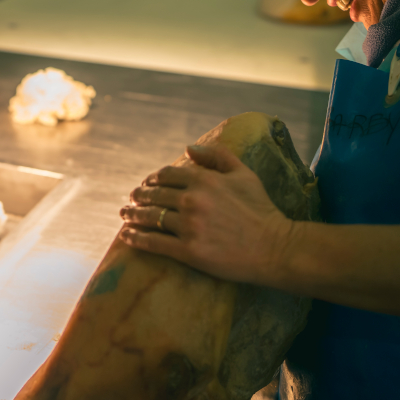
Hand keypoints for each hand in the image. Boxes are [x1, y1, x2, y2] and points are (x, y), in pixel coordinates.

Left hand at [118, 144, 294, 285]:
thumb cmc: (262, 210)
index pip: (166, 175)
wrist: (275, 247)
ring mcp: (189, 227)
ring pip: (150, 217)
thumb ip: (217, 156)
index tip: (147, 183)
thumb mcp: (244, 174)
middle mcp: (193, 201)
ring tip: (124, 215)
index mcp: (205, 180)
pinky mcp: (188, 251)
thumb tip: (188, 148)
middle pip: (154, 195)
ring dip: (132, 215)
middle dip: (139, 196)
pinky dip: (136, 238)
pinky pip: (153, 243)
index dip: (153, 179)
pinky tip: (126, 236)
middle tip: (131, 199)